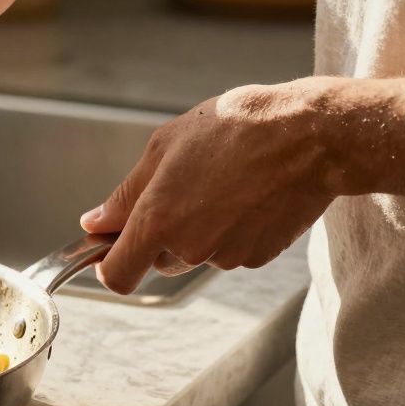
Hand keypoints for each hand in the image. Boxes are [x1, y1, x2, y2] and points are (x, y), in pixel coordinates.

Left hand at [80, 79, 347, 293]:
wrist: (310, 137)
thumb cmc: (234, 130)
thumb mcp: (163, 148)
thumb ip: (125, 195)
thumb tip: (94, 223)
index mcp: (157, 221)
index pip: (117, 276)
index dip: (108, 265)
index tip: (108, 248)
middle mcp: (189, 248)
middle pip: (156, 261)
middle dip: (158, 235)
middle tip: (179, 189)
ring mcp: (226, 257)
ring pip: (193, 255)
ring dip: (195, 231)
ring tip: (218, 184)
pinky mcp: (257, 257)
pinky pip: (228, 252)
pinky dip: (229, 231)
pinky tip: (244, 196)